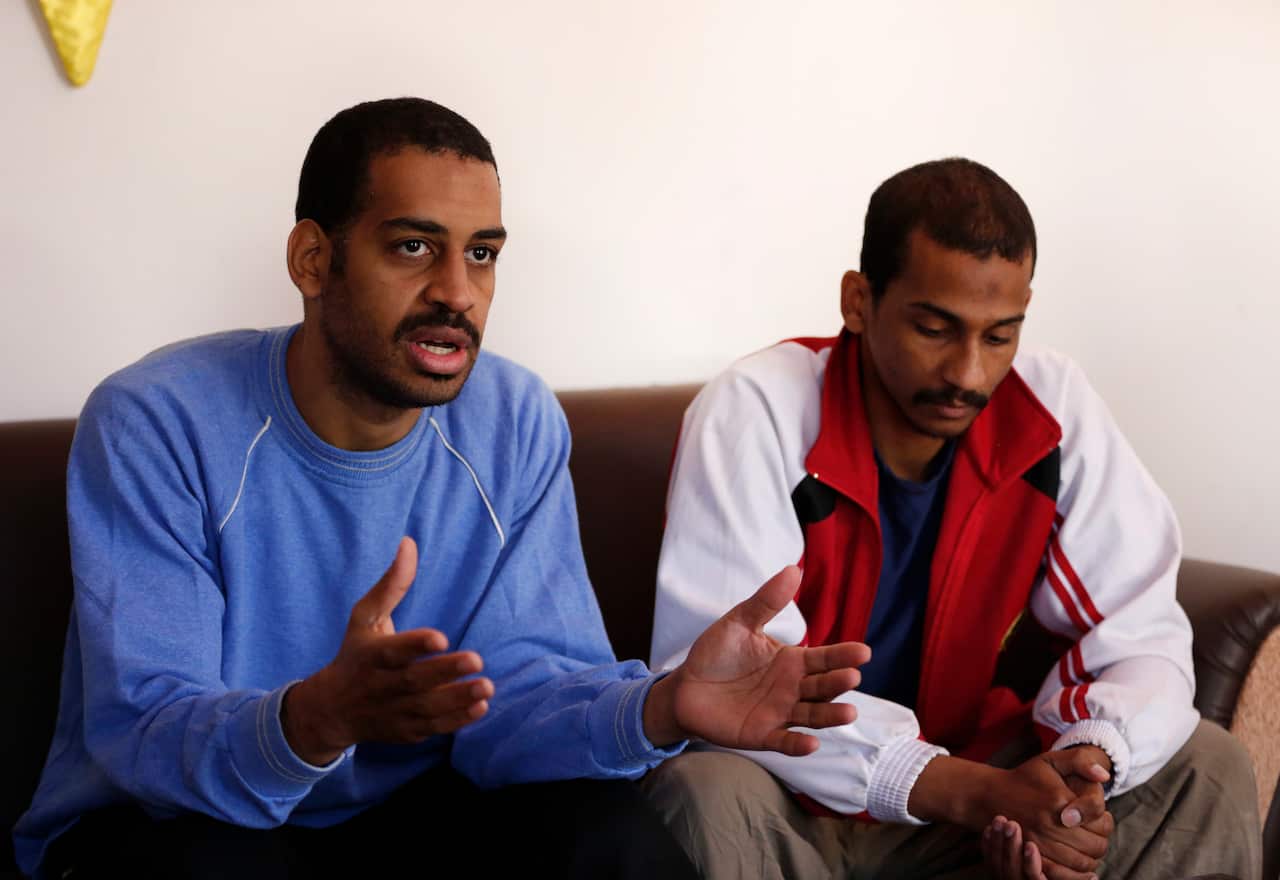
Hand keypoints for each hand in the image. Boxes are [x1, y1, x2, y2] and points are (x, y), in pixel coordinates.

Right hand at [282, 537, 493, 763]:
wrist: (331, 711)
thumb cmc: (355, 655)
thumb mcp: (365, 618)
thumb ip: (392, 585)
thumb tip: (409, 543)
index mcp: (372, 655)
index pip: (394, 651)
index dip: (416, 645)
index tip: (441, 638)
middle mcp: (382, 686)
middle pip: (414, 681)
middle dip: (446, 672)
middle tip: (477, 660)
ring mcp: (394, 711)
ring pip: (427, 708)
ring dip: (458, 699)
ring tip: (487, 686)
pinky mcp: (406, 731)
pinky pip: (432, 728)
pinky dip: (456, 721)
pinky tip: (480, 707)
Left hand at [643, 565, 870, 754]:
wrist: (684, 687)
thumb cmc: (716, 653)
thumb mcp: (740, 622)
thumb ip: (766, 601)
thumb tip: (793, 569)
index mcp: (792, 662)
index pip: (824, 658)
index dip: (843, 655)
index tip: (863, 652)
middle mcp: (792, 689)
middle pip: (822, 687)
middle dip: (839, 682)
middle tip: (853, 675)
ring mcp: (779, 713)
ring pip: (812, 716)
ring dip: (830, 716)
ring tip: (849, 712)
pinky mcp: (761, 734)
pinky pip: (784, 741)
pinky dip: (798, 744)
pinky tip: (811, 744)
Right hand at [985, 751, 1112, 878]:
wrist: (989, 794)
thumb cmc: (1024, 777)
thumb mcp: (1051, 760)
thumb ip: (1080, 761)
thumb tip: (1105, 776)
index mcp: (1059, 800)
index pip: (1102, 822)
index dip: (1106, 821)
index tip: (1100, 817)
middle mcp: (1049, 823)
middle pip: (1095, 845)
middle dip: (1100, 841)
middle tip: (1094, 834)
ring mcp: (1039, 842)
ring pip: (1082, 862)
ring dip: (1091, 858)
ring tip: (1086, 847)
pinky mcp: (1031, 855)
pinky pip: (1062, 874)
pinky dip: (1074, 874)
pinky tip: (1077, 865)